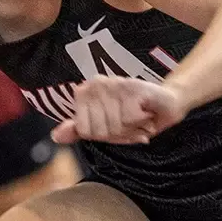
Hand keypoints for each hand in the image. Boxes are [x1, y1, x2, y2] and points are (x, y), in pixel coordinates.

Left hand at [49, 77, 187, 145]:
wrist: (165, 105)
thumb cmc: (132, 116)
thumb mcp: (103, 127)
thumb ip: (79, 129)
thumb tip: (56, 136)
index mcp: (84, 92)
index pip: (85, 131)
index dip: (103, 137)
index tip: (115, 130)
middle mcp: (96, 83)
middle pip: (100, 131)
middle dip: (119, 135)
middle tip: (130, 126)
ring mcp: (114, 83)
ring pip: (115, 126)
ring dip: (132, 130)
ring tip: (139, 120)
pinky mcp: (133, 86)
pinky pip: (129, 118)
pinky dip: (141, 122)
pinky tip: (146, 114)